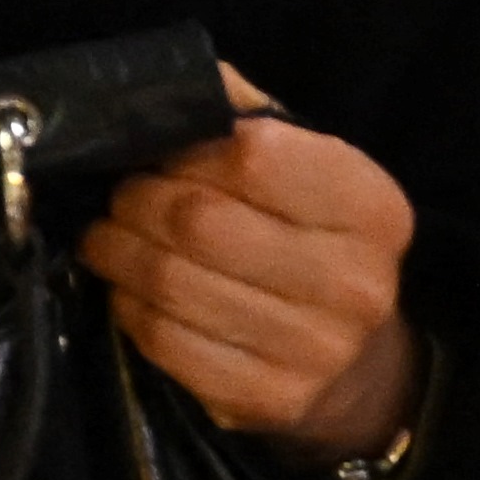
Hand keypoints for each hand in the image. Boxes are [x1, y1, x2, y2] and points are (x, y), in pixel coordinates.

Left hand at [79, 65, 425, 461]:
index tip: (161, 153)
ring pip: (173, 284)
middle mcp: (356, 281)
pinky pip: (167, 342)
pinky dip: (130, 310)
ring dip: (119, 254)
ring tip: (107, 239)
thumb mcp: (306, 168)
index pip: (254, 156)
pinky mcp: (270, 398)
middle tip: (120, 198)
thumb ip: (247, 116)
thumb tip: (172, 81)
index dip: (187, 149)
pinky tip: (130, 292)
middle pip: (200, 221)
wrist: (358, 363)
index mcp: (372, 206)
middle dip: (138, 202)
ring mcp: (316, 348)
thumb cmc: (311, 240)